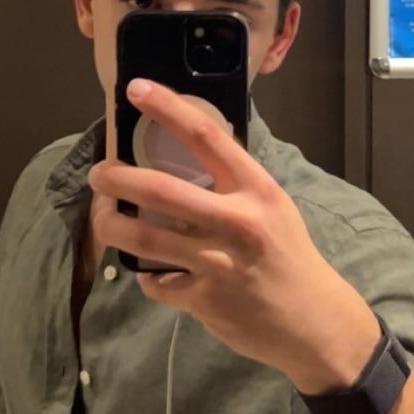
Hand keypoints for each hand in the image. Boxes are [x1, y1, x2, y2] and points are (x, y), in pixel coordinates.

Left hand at [88, 78, 380, 392]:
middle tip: (99, 174)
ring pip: (144, 240)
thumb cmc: (289, 258)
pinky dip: (148, 279)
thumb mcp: (273, 209)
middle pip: (159, 190)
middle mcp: (238, 222)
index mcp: (256, 190)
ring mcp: (219, 264)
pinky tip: (153, 276)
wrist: (314, 323)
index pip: (206, 135)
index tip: (135, 90)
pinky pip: (157, 284)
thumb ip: (232, 187)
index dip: (166, 107)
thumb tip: (180, 161)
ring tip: (104, 218)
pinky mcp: (205, 300)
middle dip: (115, 179)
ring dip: (111, 226)